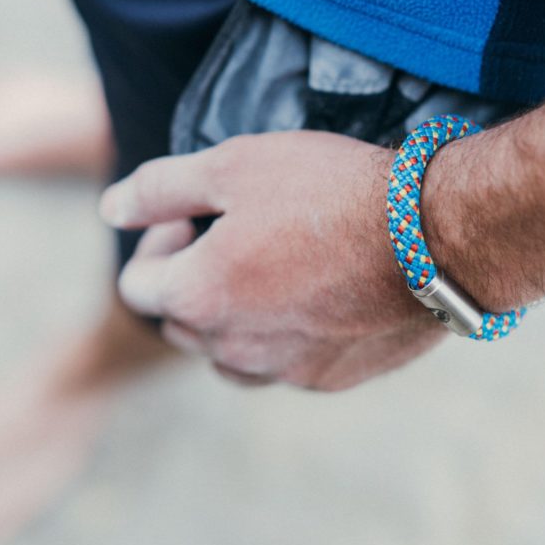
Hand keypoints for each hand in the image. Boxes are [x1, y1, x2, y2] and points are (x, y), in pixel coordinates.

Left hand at [100, 131, 445, 389]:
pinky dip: (275, 338)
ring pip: (224, 354)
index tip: (189, 218)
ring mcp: (282, 370)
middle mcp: (232, 347)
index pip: (136, 285)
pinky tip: (307, 300)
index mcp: (198, 296)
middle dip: (188, 280)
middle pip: (179, 322)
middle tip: (228, 238)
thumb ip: (158, 189)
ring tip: (263, 274)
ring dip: (227, 318)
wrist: (434, 236)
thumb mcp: (232, 165)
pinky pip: (278, 366)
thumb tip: (110, 209)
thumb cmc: (330, 192)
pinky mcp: (326, 379)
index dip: (154, 245)